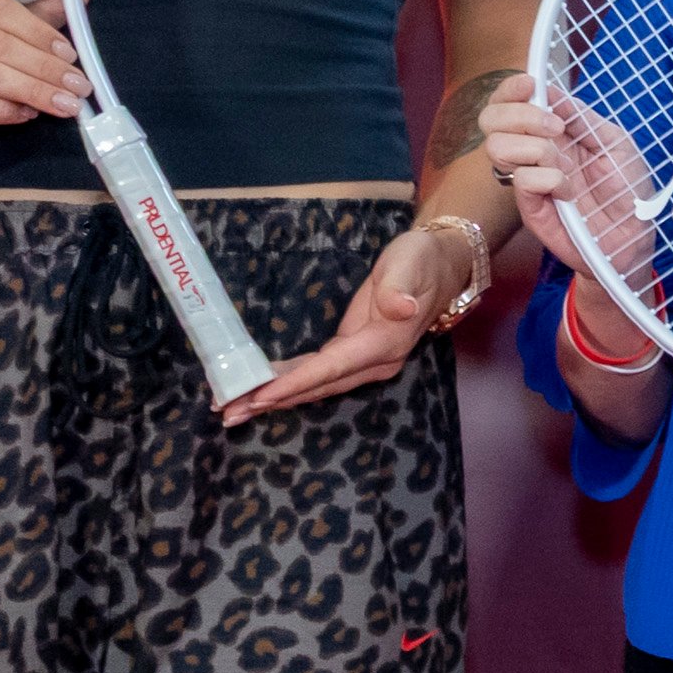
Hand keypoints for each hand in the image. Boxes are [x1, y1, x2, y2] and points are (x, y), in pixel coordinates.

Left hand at [220, 212, 494, 426]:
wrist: (443, 266)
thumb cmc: (422, 260)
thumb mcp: (412, 263)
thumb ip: (401, 286)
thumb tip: (399, 307)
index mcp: (384, 343)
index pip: (332, 367)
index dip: (296, 383)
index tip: (261, 395)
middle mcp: (374, 362)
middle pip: (317, 387)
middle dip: (272, 400)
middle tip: (229, 412)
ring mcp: (364, 362)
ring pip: (314, 386)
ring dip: (274, 398)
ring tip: (233, 409)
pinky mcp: (353, 354)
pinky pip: (317, 376)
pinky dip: (287, 385)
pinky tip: (261, 390)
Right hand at [480, 86, 651, 288]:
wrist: (635, 235)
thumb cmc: (628, 188)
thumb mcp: (615, 141)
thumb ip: (582, 117)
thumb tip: (550, 91)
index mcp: (550, 131)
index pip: (509, 102)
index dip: (510, 89)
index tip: (530, 85)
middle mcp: (532, 152)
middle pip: (491, 119)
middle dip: (519, 114)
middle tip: (555, 128)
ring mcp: (528, 180)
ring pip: (497, 147)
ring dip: (534, 147)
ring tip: (564, 163)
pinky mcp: (530, 208)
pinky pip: (520, 180)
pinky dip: (547, 178)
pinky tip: (568, 190)